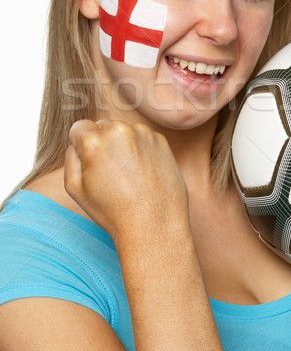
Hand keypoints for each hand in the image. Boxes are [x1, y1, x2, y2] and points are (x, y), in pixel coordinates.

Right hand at [64, 119, 188, 238]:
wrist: (153, 224)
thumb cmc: (112, 211)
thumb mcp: (75, 189)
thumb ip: (70, 158)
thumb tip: (77, 143)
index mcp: (94, 141)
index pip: (78, 127)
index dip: (80, 146)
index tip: (90, 164)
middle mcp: (118, 130)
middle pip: (102, 126)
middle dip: (103, 143)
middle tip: (111, 173)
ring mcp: (142, 133)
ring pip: (124, 131)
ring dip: (123, 145)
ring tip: (128, 175)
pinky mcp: (160, 140)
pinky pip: (143, 138)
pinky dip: (141, 149)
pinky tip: (143, 173)